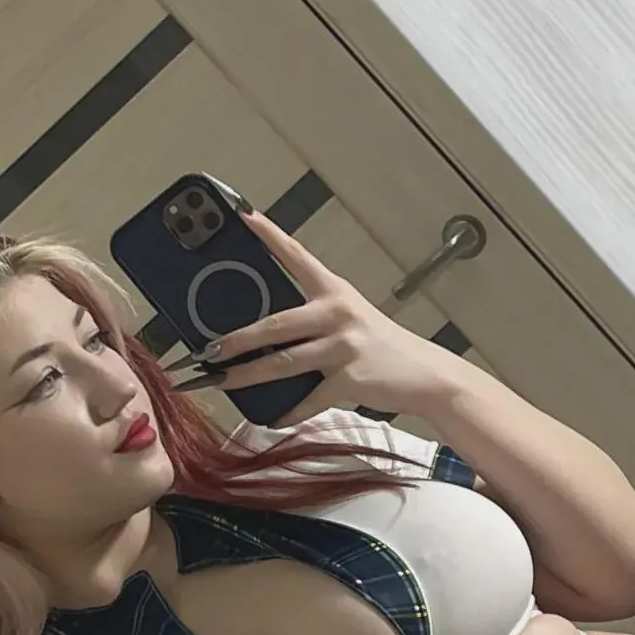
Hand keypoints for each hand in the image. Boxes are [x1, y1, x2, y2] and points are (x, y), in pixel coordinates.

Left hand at [200, 211, 464, 424]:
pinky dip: (289, 412)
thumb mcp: (350, 321)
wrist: (426, 374)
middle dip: (237, 339)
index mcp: (335, 291)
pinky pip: (310, 399)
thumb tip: (264, 336)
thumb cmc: (383, 348)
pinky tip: (272, 419)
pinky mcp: (350, 379)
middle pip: (275, 324)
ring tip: (221, 381)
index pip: (296, 255)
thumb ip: (314, 320)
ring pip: (284, 362)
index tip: (242, 215)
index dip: (269, 234)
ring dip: (248, 374)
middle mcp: (338, 313)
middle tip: (207, 348)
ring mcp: (344, 346)